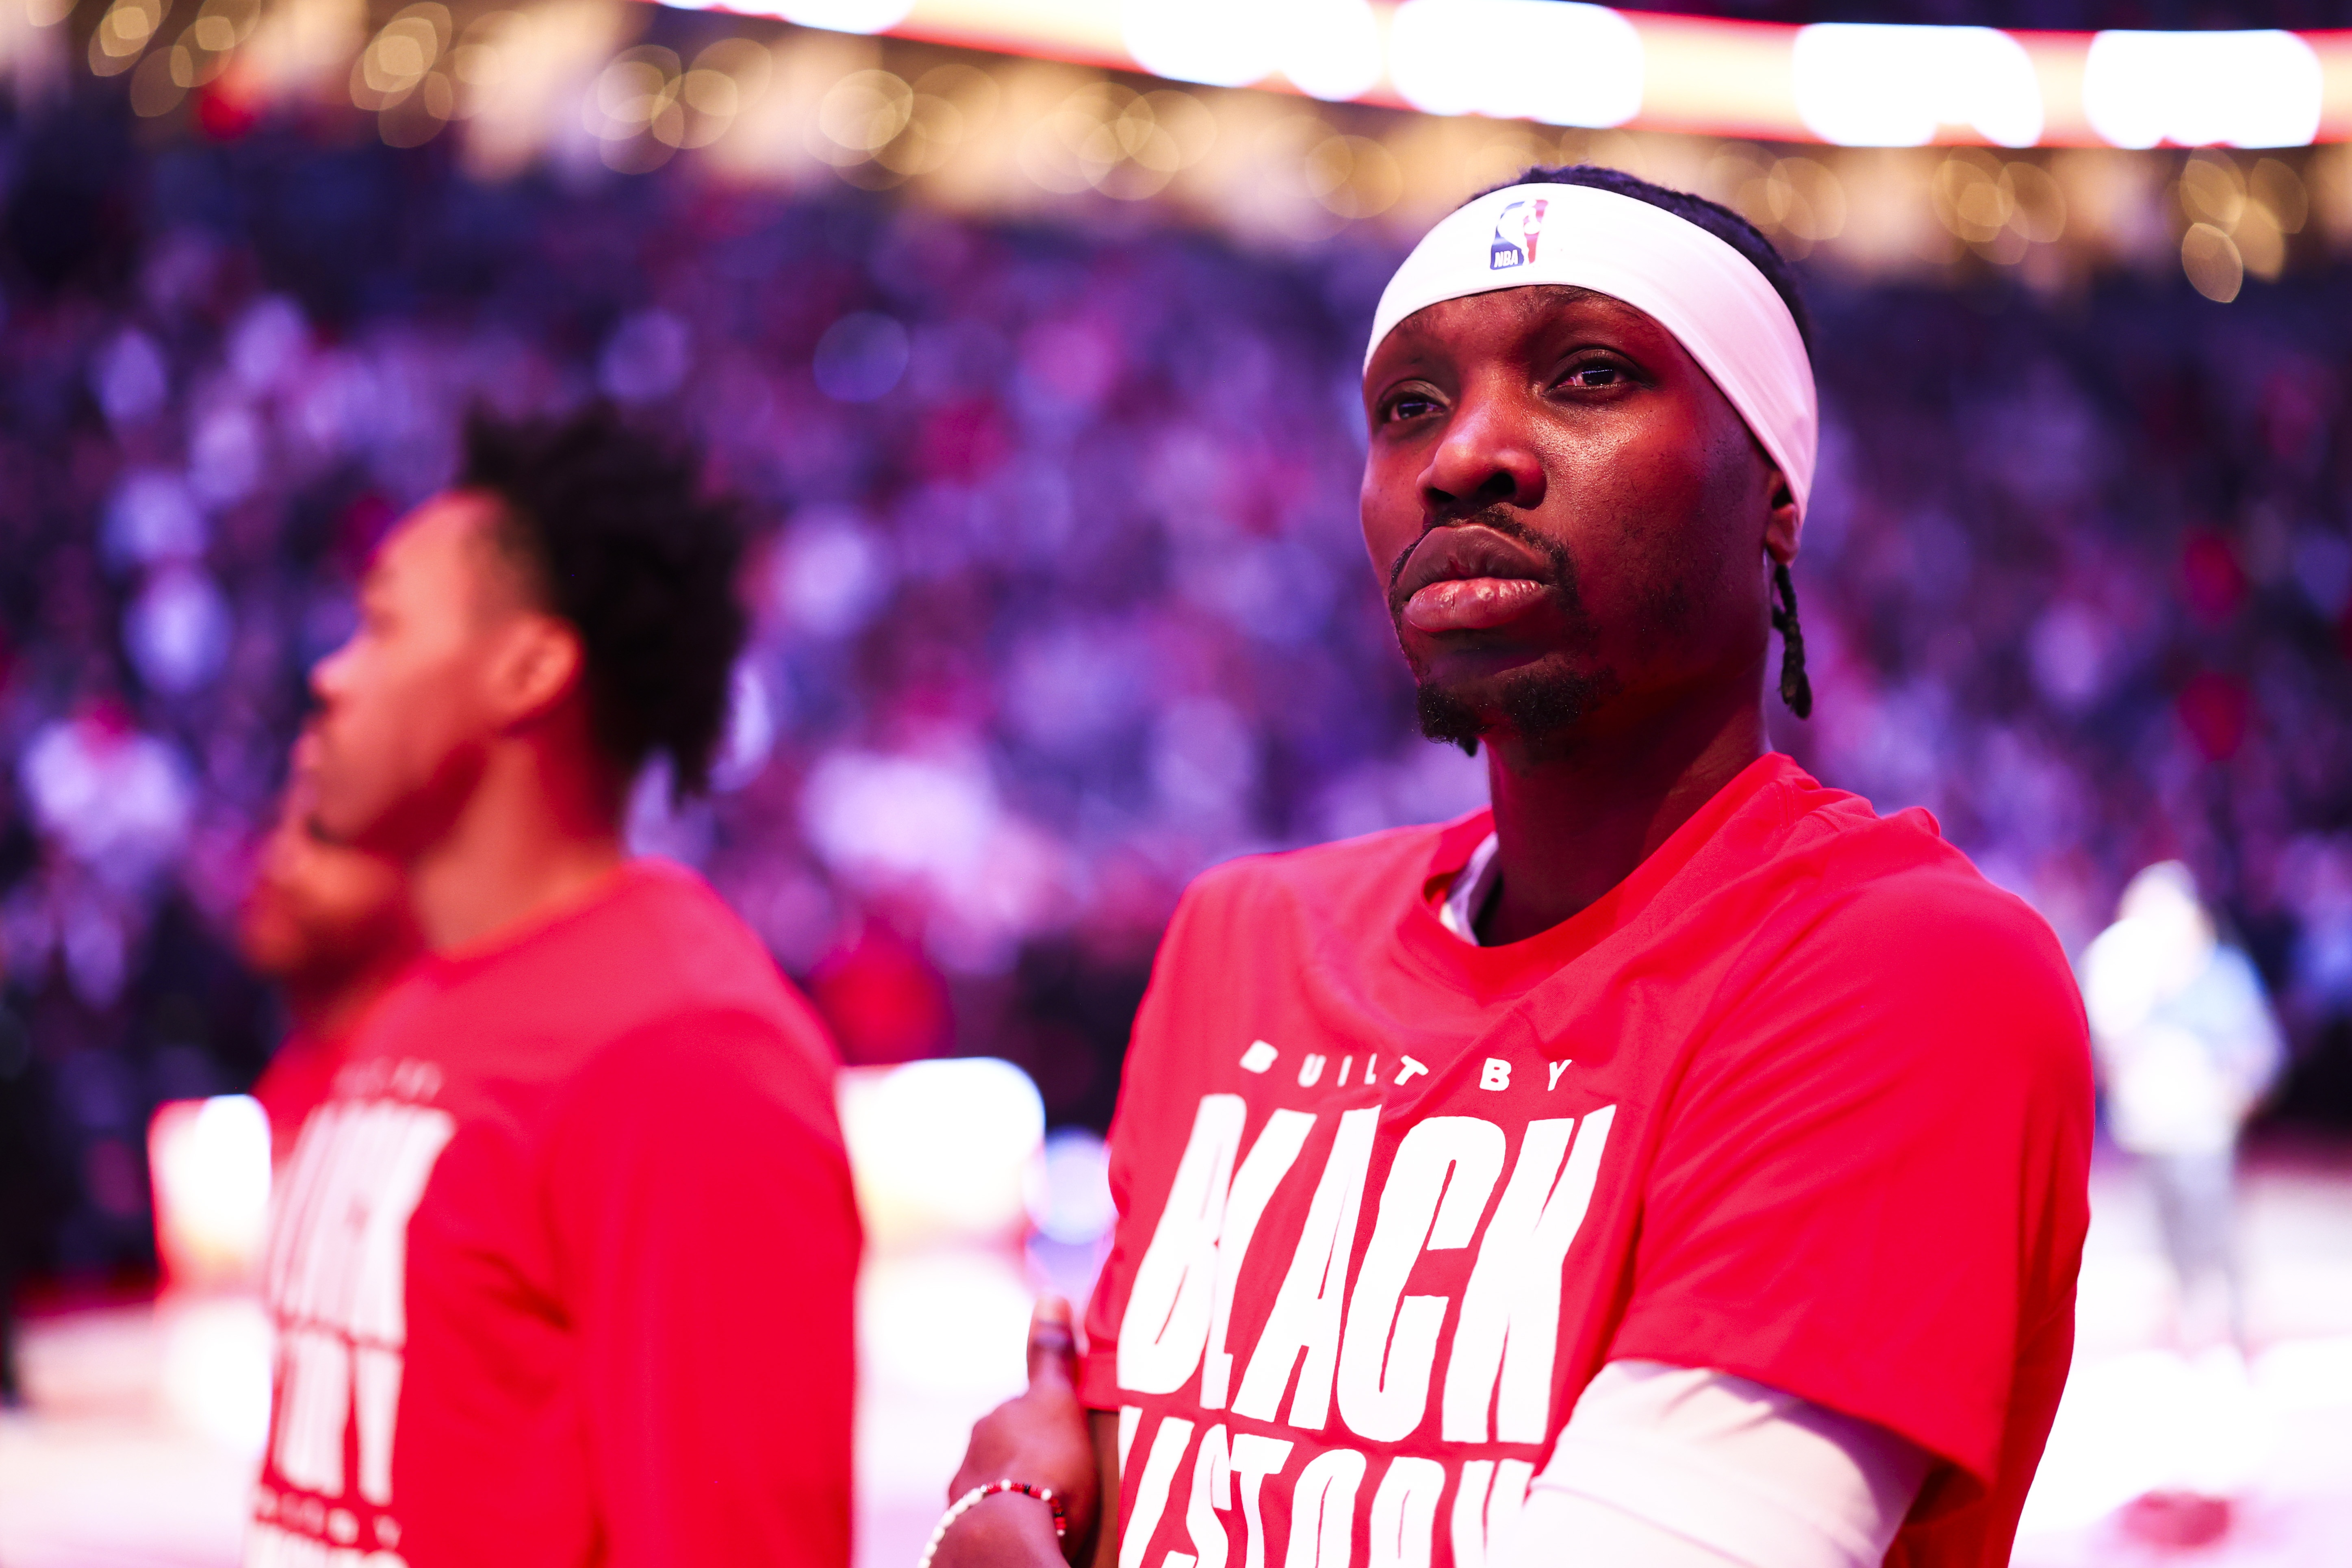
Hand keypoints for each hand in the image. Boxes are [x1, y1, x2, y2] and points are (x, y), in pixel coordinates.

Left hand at [942, 1296, 1101, 1564]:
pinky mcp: (962, 1532)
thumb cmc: (1046, 1468)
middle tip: (1066, 1476)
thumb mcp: (1058, 1403)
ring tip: (1050, 1510)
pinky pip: (992, 1519)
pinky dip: (1007, 1521)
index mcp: (995, 1420)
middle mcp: (973, 1451)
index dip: (1047, 1423)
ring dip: (1016, 1490)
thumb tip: (1050, 1294)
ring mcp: (966, 1493)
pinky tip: (1029, 1531)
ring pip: (996, 1484)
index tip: (1068, 1440)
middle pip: (1006, 1446)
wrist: (1007, 1539)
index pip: (1022, 1412)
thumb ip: (1051, 1354)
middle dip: (1029, 1456)